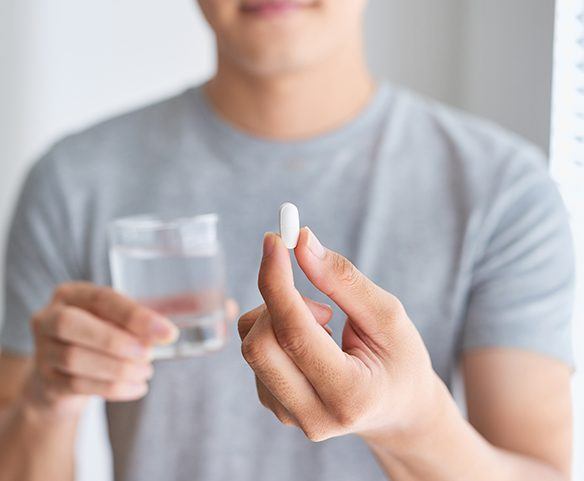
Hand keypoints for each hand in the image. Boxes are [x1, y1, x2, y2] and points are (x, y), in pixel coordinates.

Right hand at [25, 282, 237, 416]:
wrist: (65, 374)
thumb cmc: (110, 336)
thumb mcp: (130, 318)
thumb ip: (172, 309)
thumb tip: (228, 306)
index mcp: (74, 293)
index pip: (101, 298)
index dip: (134, 316)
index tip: (168, 333)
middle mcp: (50, 316)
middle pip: (74, 326)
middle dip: (117, 341)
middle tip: (151, 355)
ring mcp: (42, 350)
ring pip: (74, 359)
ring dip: (117, 368)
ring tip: (147, 372)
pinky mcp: (45, 381)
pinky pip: (76, 386)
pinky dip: (112, 389)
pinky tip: (137, 387)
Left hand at [238, 228, 443, 443]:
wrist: (398, 409)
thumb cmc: (400, 360)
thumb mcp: (388, 315)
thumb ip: (343, 280)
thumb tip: (301, 242)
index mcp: (350, 395)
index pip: (294, 334)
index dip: (277, 282)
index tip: (274, 240)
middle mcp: (313, 416)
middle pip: (259, 345)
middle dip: (278, 302)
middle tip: (318, 299)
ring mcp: (289, 416)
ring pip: (252, 346)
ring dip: (280, 317)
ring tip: (326, 326)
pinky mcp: (274, 406)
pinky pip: (256, 354)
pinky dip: (277, 332)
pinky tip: (312, 343)